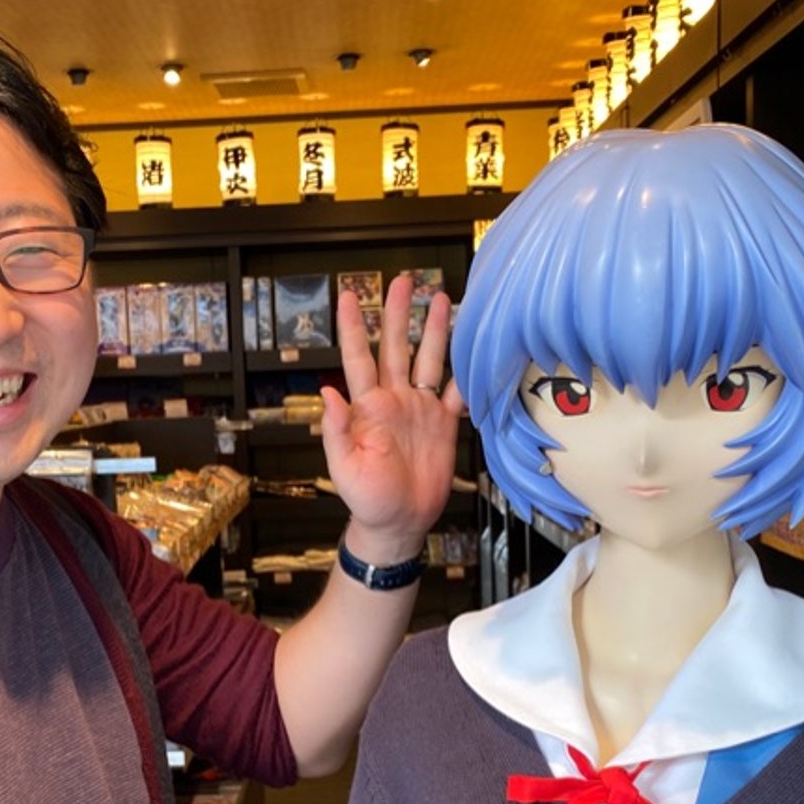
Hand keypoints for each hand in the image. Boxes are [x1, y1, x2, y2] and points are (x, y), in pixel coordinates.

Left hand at [321, 273, 465, 563]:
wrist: (399, 522)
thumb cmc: (367, 499)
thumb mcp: (344, 468)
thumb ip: (337, 430)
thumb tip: (328, 392)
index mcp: (368, 408)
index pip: (357, 357)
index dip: (351, 327)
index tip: (346, 296)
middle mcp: (394, 400)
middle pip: (395, 347)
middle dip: (397, 313)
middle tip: (402, 281)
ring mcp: (420, 409)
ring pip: (429, 360)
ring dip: (434, 330)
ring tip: (440, 299)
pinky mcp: (444, 424)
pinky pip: (458, 391)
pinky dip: (467, 369)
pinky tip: (475, 346)